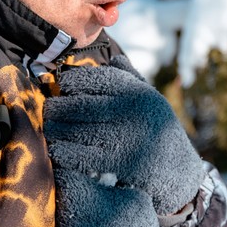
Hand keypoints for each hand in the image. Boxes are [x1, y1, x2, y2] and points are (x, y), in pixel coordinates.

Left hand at [44, 56, 203, 215]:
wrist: (179, 169)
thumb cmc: (157, 129)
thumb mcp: (150, 100)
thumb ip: (131, 79)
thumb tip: (114, 57)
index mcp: (137, 92)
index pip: (96, 79)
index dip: (73, 81)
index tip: (62, 86)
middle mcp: (131, 111)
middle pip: (81, 105)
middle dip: (58, 108)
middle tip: (47, 111)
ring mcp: (125, 137)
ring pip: (77, 130)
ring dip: (56, 130)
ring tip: (48, 130)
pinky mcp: (118, 163)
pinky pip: (81, 156)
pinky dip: (64, 153)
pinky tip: (56, 150)